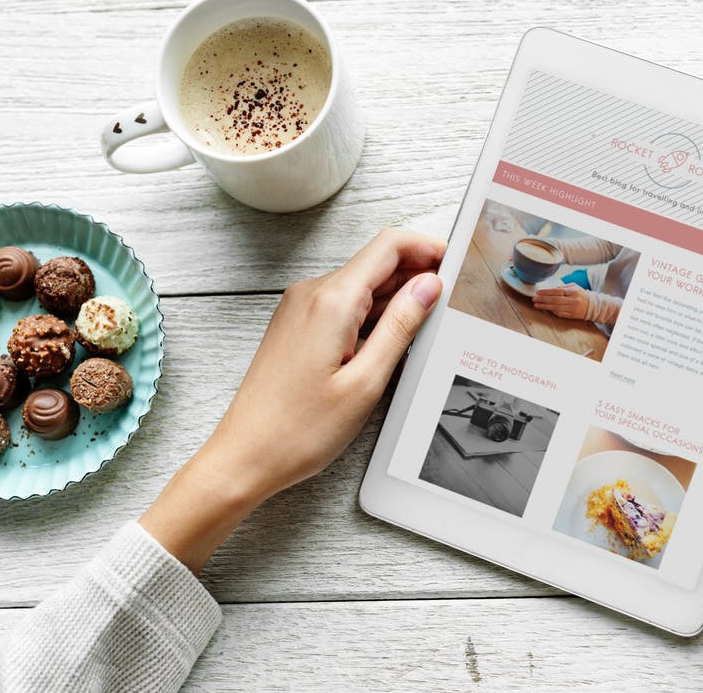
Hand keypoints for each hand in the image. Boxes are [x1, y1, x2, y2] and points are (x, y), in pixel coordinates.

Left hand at [140, 229, 445, 571]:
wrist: (244, 455)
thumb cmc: (298, 430)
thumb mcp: (366, 381)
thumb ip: (401, 327)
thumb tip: (429, 287)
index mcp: (331, 300)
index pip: (389, 246)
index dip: (428, 248)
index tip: (457, 261)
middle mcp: (312, 294)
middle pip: (377, 262)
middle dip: (417, 274)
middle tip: (452, 300)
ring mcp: (301, 309)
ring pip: (362, 284)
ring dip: (396, 297)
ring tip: (427, 326)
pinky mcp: (297, 326)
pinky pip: (343, 305)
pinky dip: (372, 314)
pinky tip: (390, 340)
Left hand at [532, 283, 589, 318]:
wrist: (592, 306)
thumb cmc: (581, 295)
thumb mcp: (574, 287)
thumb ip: (563, 287)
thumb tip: (550, 289)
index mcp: (573, 291)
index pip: (557, 291)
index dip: (546, 292)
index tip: (538, 292)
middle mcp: (573, 300)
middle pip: (554, 300)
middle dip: (543, 299)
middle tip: (534, 299)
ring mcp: (572, 309)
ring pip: (555, 308)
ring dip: (544, 306)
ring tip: (536, 304)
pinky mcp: (571, 316)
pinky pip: (559, 314)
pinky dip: (551, 311)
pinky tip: (545, 308)